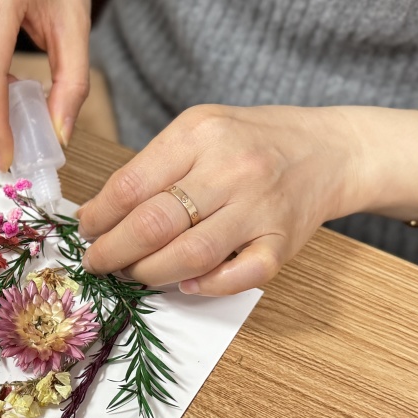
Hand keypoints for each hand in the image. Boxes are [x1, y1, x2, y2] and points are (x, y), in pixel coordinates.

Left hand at [77, 105, 399, 294]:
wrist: (331, 149)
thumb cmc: (253, 141)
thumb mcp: (201, 130)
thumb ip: (155, 165)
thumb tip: (100, 212)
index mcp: (200, 134)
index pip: (131, 185)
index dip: (98, 217)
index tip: (85, 230)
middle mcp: (230, 169)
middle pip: (153, 224)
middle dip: (113, 252)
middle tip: (98, 262)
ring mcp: (260, 207)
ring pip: (189, 256)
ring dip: (148, 274)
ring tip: (131, 274)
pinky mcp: (284, 242)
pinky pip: (238, 275)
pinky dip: (206, 286)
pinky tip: (186, 284)